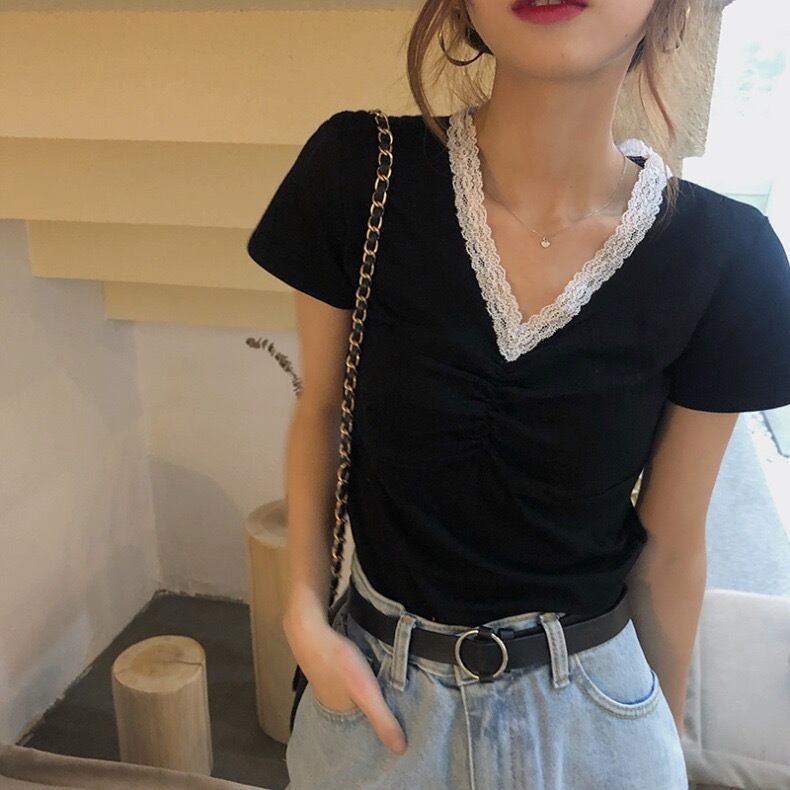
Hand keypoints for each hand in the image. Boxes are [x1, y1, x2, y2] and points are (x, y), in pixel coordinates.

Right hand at [283, 611, 407, 754]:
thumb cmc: (338, 661)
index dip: (379, 727)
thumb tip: (401, 750)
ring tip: (386, 688)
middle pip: (358, 709)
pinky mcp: (329, 663)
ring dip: (367, 690)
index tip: (399, 726)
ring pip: (353, 692)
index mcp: (338, 713)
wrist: (310, 629)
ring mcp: (327, 681)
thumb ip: (382, 719)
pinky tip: (368, 669)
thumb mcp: (366, 692)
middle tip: (398, 705)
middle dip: (375, 708)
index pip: (363, 728)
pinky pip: (348, 676)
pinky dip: (359, 676)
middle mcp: (330, 700)